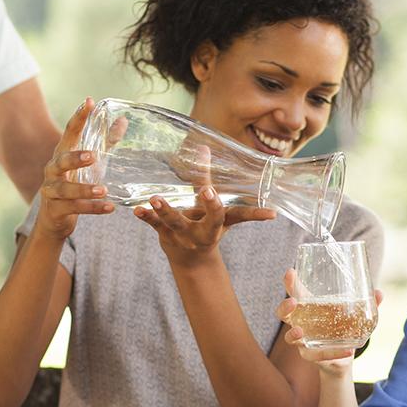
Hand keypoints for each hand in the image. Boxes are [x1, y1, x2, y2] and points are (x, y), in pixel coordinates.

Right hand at [32, 98, 113, 240]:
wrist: (54, 218)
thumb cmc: (75, 183)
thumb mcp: (91, 163)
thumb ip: (107, 142)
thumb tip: (123, 120)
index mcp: (62, 154)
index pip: (70, 132)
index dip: (79, 117)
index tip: (89, 102)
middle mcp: (53, 170)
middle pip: (61, 161)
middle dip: (75, 158)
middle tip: (93, 156)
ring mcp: (51, 191)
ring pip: (65, 189)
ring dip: (84, 189)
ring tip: (103, 190)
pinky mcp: (55, 209)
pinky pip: (74, 208)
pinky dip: (92, 209)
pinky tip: (109, 208)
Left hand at [134, 146, 273, 267]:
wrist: (191, 261)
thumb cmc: (207, 226)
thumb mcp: (214, 209)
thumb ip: (205, 175)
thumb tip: (204, 145)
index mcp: (221, 223)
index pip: (240, 216)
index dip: (255, 214)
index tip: (270, 213)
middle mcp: (205, 231)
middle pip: (212, 220)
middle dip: (211, 207)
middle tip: (208, 191)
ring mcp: (185, 235)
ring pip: (177, 222)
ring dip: (166, 211)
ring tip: (156, 199)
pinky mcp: (166, 235)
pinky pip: (155, 225)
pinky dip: (146, 217)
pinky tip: (136, 210)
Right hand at [277, 268, 383, 369]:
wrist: (342, 356)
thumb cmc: (342, 327)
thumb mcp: (353, 314)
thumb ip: (366, 304)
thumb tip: (378, 293)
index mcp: (308, 307)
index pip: (294, 292)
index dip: (289, 282)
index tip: (290, 272)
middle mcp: (300, 322)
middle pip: (283, 314)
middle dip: (284, 307)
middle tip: (292, 302)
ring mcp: (303, 340)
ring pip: (290, 337)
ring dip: (293, 334)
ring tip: (300, 331)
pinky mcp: (312, 355)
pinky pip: (317, 355)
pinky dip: (333, 353)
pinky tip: (347, 351)